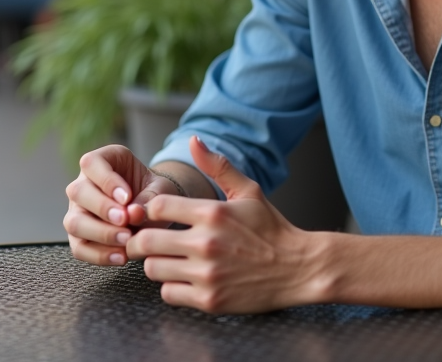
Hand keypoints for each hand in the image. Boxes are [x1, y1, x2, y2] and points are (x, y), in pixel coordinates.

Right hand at [64, 144, 180, 265]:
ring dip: (100, 233)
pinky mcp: (80, 236)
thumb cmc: (154, 192)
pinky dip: (99, 255)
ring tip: (126, 240)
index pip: (91, 163)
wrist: (154, 209)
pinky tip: (121, 256)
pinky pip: (80, 248)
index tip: (127, 197)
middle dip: (102, 208)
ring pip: (74, 222)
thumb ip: (151, 197)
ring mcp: (78, 211)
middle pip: (77, 192)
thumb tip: (134, 214)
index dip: (107, 181)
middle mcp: (83, 184)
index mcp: (102, 161)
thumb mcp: (160, 188)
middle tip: (125, 220)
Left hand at [127, 136, 316, 313]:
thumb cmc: (272, 229)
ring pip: (153, 269)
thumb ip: (218, 166)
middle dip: (142, 241)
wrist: (299, 268)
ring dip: (157, 265)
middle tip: (149, 242)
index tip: (156, 217)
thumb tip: (193, 140)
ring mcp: (207, 274)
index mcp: (213, 213)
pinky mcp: (210, 300)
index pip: (156, 207)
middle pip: (145, 242)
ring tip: (170, 260)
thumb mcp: (248, 191)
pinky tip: (185, 279)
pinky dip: (172, 287)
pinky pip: (169, 294)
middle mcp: (206, 243)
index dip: (151, 212)